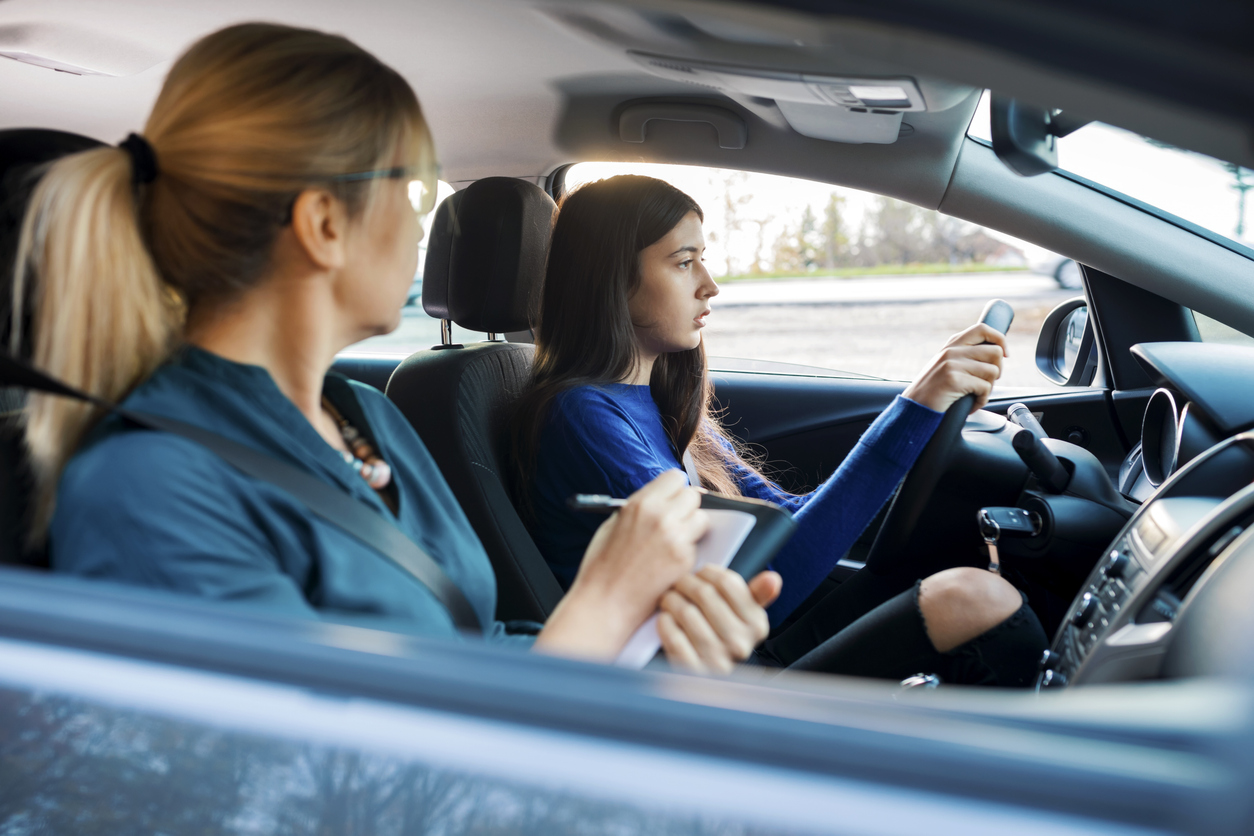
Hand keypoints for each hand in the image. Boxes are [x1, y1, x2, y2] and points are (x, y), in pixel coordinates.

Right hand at [534, 470, 708, 659]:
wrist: (604, 603)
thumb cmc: (603, 568)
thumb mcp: (614, 525)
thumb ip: (639, 508)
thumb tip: (661, 499)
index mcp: (640, 504)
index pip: (674, 477)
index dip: (674, 489)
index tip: (673, 498)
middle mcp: (660, 516)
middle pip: (693, 495)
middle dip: (686, 506)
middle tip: (676, 520)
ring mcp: (675, 538)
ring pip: (702, 518)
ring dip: (692, 527)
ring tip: (674, 541)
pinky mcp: (685, 559)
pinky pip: (698, 544)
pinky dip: (689, 550)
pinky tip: (670, 561)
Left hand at [657, 567, 780, 674]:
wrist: (707, 680)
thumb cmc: (723, 638)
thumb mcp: (744, 617)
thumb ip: (757, 595)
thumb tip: (773, 578)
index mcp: (756, 624)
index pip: (727, 582)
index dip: (707, 572)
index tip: (699, 574)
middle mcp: (739, 642)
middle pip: (704, 593)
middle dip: (685, 583)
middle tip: (678, 584)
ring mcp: (716, 658)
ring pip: (686, 612)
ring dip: (671, 600)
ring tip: (669, 599)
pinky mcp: (692, 669)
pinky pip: (673, 636)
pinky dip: (665, 622)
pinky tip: (666, 618)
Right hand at [902, 322, 1006, 413]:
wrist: (915, 407)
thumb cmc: (934, 390)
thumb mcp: (947, 365)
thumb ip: (965, 355)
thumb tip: (997, 353)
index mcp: (952, 344)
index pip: (983, 329)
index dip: (1000, 339)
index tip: (1004, 354)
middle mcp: (952, 351)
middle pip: (995, 352)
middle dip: (998, 370)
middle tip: (986, 382)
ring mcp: (952, 364)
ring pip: (993, 371)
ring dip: (989, 387)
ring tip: (976, 394)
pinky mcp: (953, 379)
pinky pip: (984, 388)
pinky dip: (982, 400)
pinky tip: (972, 404)